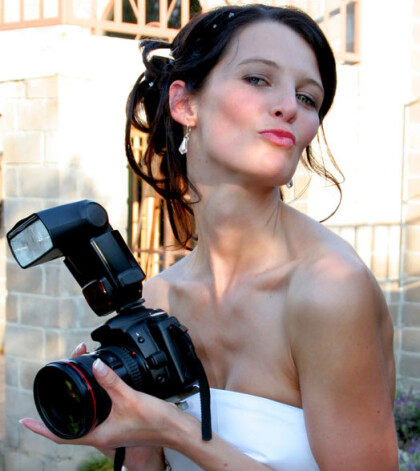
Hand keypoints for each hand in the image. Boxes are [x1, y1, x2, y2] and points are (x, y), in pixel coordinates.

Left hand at [20, 342, 170, 469]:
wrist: (175, 429)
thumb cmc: (154, 421)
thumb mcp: (129, 397)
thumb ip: (110, 380)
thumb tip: (94, 364)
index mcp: (99, 435)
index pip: (61, 435)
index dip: (41, 429)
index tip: (25, 421)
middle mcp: (102, 435)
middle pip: (70, 428)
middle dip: (56, 414)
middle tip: (50, 396)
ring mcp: (112, 431)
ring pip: (84, 422)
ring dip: (74, 408)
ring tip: (67, 393)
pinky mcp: (121, 425)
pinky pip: (98, 417)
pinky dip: (91, 406)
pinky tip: (95, 395)